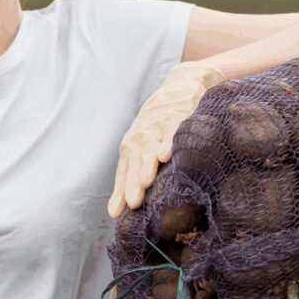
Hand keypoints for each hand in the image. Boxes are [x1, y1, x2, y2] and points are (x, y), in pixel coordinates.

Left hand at [107, 61, 225, 218]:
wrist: (181, 85)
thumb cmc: (161, 124)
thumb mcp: (146, 146)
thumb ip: (134, 175)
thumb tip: (118, 212)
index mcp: (133, 144)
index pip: (124, 169)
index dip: (120, 189)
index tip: (117, 213)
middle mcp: (142, 135)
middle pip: (134, 161)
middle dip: (132, 182)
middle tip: (132, 203)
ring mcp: (158, 124)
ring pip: (150, 146)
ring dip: (147, 164)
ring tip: (146, 181)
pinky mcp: (177, 115)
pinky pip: (171, 129)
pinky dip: (167, 141)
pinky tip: (166, 155)